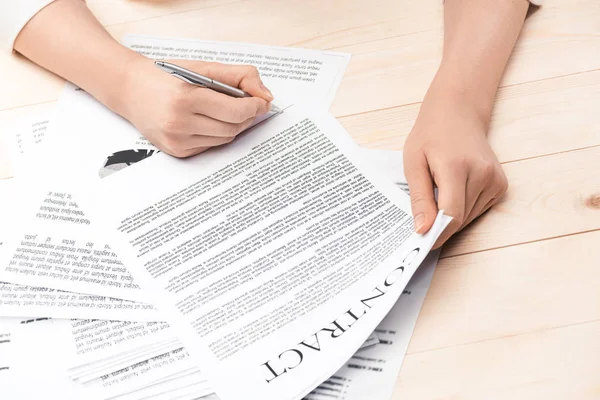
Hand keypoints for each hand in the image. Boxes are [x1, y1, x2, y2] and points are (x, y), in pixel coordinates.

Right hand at [118, 57, 273, 157]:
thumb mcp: (203, 68)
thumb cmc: (168, 76)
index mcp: (185, 97)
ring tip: (229, 111)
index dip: (254, 108)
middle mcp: (178, 122)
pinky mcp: (176, 151)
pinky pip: (210, 146)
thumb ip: (239, 76)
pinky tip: (210, 121)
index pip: (234, 110)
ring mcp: (176, 140)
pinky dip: (217, 134)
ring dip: (233, 126)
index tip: (262, 102)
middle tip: (250, 106)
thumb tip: (266, 96)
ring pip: (223, 139)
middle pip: (232, 128)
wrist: (130, 89)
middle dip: (246, 118)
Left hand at [403, 80, 507, 248]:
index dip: (437, 232)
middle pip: (460, 219)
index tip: (422, 241)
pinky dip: (463, 208)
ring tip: (439, 191)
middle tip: (422, 218)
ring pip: (469, 217)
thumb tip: (422, 229)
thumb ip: (419, 198)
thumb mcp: (414, 163)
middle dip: (440, 225)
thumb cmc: (431, 134)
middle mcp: (482, 174)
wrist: (458, 111)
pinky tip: (454, 189)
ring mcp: (495, 179)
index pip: (452, 214)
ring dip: (452, 216)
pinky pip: (478, 209)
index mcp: (457, 166)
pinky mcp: (501, 184)